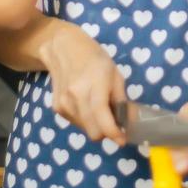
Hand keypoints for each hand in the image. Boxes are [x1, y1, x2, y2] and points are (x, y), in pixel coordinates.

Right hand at [41, 23, 126, 141]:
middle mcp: (76, 98)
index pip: (103, 120)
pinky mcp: (57, 108)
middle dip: (106, 132)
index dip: (114, 134)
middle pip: (93, 132)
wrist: (62, 48)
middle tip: (114, 123)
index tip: (123, 139)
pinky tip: (85, 103)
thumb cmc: (94, 58)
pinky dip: (84, 119)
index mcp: (94, 86)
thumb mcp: (115, 74)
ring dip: (95, 125)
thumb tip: (131, 122)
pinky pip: (76, 123)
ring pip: (85, 129)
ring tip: (98, 107)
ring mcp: (64, 104)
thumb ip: (122, 100)